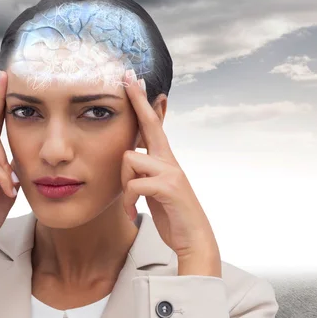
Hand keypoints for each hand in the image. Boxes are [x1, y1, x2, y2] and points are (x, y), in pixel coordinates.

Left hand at [120, 69, 220, 272]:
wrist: (193, 241)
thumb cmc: (171, 214)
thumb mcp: (155, 188)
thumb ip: (146, 171)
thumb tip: (133, 157)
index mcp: (163, 159)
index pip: (152, 125)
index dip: (142, 102)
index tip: (134, 80)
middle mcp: (169, 160)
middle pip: (150, 123)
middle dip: (138, 100)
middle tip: (129, 77)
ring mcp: (171, 172)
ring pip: (129, 159)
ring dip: (123, 184)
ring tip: (130, 203)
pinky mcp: (169, 187)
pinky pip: (135, 183)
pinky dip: (129, 200)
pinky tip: (132, 212)